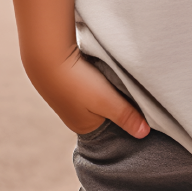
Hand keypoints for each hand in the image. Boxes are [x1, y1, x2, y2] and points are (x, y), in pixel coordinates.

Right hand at [27, 50, 150, 137]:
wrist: (46, 56)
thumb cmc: (77, 82)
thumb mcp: (107, 101)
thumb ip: (127, 116)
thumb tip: (144, 134)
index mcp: (85, 127)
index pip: (113, 127)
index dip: (127, 117)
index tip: (140, 105)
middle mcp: (76, 116)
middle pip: (106, 112)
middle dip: (117, 102)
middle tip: (131, 89)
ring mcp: (70, 99)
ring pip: (99, 96)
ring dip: (108, 88)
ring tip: (116, 78)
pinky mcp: (68, 81)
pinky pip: (90, 84)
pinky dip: (98, 78)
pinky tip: (102, 70)